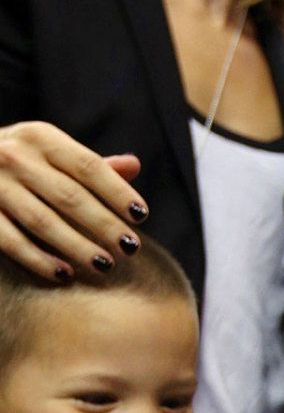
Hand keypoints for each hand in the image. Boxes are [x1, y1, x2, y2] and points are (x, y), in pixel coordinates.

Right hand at [0, 121, 147, 280]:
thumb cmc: (21, 161)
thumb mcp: (50, 151)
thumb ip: (89, 164)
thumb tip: (133, 165)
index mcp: (41, 138)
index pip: (89, 166)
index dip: (117, 192)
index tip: (141, 215)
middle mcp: (14, 156)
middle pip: (70, 196)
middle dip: (104, 225)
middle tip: (131, 247)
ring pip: (42, 221)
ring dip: (77, 246)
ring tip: (106, 265)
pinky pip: (10, 241)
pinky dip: (39, 259)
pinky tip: (65, 274)